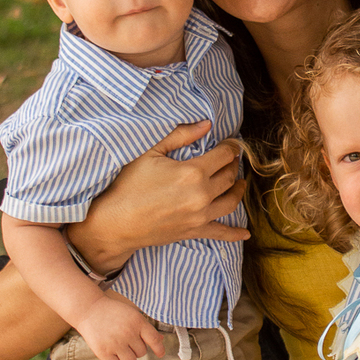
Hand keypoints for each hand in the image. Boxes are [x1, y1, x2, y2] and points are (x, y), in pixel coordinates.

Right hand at [71, 123, 249, 269]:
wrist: (115, 223)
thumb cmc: (128, 185)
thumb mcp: (150, 152)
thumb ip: (180, 136)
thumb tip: (206, 124)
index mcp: (193, 172)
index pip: (223, 155)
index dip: (230, 147)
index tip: (231, 144)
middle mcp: (202, 195)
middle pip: (229, 176)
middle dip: (232, 165)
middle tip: (231, 159)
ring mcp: (200, 216)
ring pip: (231, 201)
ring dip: (238, 190)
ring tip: (239, 183)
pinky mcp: (194, 231)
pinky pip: (221, 233)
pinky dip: (235, 234)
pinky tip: (245, 234)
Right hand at [74, 293, 165, 359]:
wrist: (89, 309)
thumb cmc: (113, 312)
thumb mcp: (132, 315)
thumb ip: (145, 328)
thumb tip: (161, 340)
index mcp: (138, 322)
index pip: (154, 340)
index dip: (159, 349)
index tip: (160, 354)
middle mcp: (128, 333)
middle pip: (141, 353)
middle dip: (135, 350)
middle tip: (125, 342)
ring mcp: (116, 343)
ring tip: (120, 352)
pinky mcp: (103, 352)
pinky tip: (112, 358)